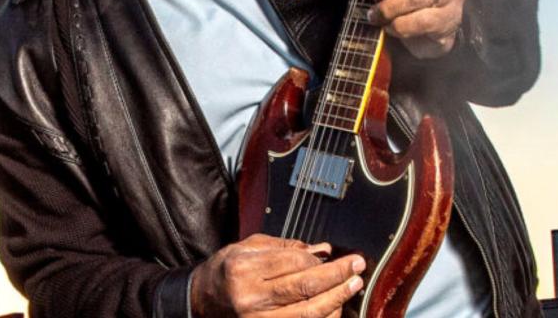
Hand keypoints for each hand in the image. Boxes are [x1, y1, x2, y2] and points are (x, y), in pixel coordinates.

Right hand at [190, 233, 364, 317]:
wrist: (201, 301)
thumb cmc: (224, 271)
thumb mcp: (247, 247)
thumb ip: (284, 247)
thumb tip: (321, 250)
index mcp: (244, 269)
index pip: (291, 262)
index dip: (318, 259)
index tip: (336, 255)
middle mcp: (251, 297)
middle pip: (303, 287)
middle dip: (336, 276)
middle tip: (357, 266)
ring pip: (307, 313)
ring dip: (335, 299)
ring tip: (353, 286)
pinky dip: (321, 317)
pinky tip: (335, 307)